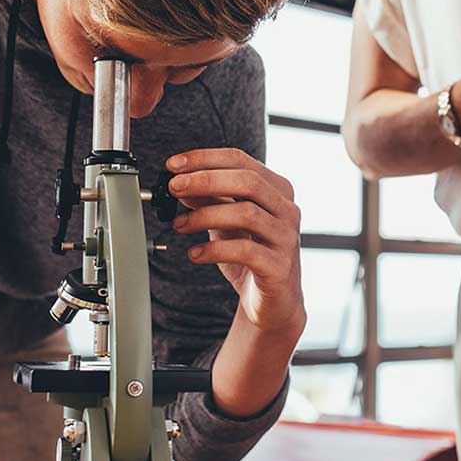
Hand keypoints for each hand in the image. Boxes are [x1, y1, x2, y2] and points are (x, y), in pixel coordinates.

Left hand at [166, 148, 305, 336]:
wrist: (273, 301)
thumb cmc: (252, 256)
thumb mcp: (226, 223)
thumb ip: (209, 200)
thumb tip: (181, 182)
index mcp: (277, 190)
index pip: (240, 160)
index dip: (204, 158)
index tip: (173, 164)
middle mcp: (287, 210)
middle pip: (248, 181)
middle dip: (205, 180)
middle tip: (174, 187)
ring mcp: (286, 238)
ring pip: (246, 213)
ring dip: (205, 215)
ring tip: (179, 224)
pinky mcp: (279, 267)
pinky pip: (245, 250)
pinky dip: (214, 249)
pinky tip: (195, 254)